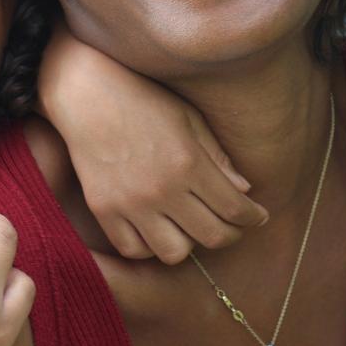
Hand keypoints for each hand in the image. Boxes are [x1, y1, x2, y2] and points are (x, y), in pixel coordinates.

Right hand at [38, 23, 267, 263]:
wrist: (86, 93)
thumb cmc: (144, 98)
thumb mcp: (188, 118)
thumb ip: (218, 157)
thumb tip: (244, 191)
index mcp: (188, 162)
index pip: (234, 208)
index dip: (253, 217)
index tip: (258, 216)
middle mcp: (162, 189)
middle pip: (211, 237)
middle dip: (231, 234)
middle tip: (233, 225)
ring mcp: (131, 203)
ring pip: (174, 253)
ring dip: (189, 242)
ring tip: (190, 226)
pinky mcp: (104, 210)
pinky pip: (134, 249)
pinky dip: (150, 245)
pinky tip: (156, 227)